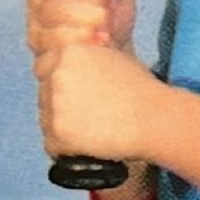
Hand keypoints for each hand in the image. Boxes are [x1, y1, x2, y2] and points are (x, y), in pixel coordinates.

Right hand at [25, 0, 136, 59]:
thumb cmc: (110, 17)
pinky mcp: (41, 55)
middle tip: (106, 1)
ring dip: (89, 17)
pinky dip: (83, 40)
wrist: (112, 55)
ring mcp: (36, 26)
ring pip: (54, 13)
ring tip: (105, 25)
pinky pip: (57, 42)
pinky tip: (98, 41)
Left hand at [35, 42, 163, 161]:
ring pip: (47, 119)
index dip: (61, 80)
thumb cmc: (143, 90)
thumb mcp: (115, 58)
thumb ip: (89, 57)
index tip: (77, 92)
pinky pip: (53, 144)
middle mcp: (57, 74)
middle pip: (44, 93)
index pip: (45, 64)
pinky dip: (69, 148)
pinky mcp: (57, 133)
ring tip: (97, 127)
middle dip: (61, 104)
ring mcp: (54, 104)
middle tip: (92, 113)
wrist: (155, 119)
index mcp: (70, 51)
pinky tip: (93, 142)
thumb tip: (74, 60)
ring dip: (65, 126)